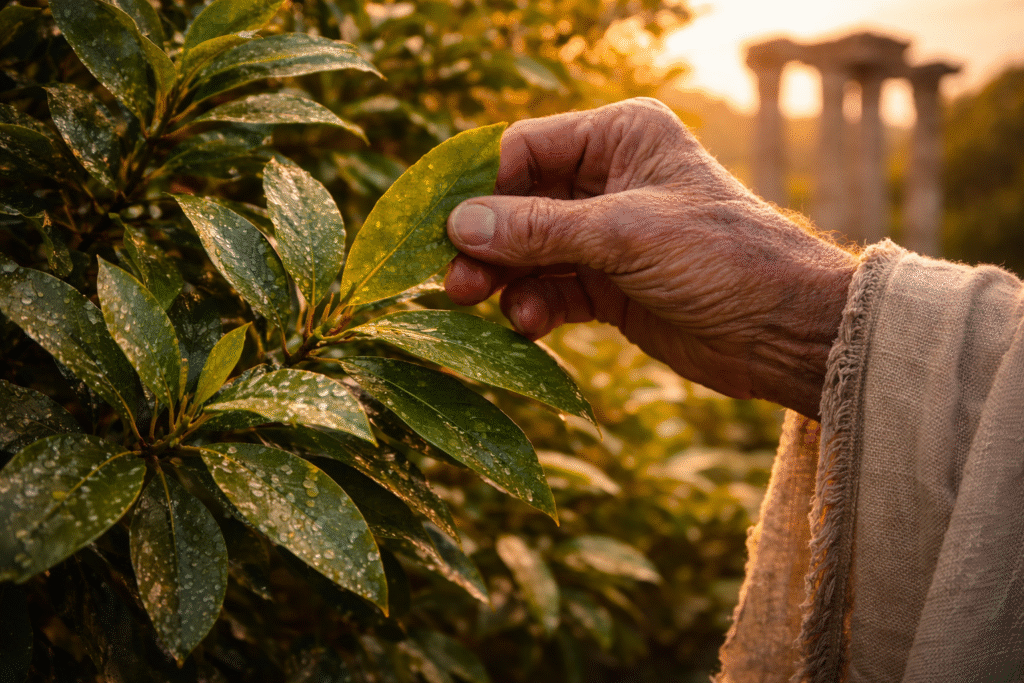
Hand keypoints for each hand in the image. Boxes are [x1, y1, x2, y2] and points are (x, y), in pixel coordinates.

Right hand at [445, 98, 856, 418]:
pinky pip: (551, 289)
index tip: (441, 227)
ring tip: (478, 305)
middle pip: (519, 204)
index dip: (481, 187)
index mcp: (620, 137)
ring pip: (529, 251)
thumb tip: (458, 224)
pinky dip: (533, 306)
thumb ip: (538, 230)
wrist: (785, 331)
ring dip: (503, 279)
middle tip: (452, 282)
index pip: (525, 149)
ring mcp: (606, 236)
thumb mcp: (624, 235)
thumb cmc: (721, 258)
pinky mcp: (608, 285)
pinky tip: (528, 325)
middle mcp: (608, 180)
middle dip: (486, 241)